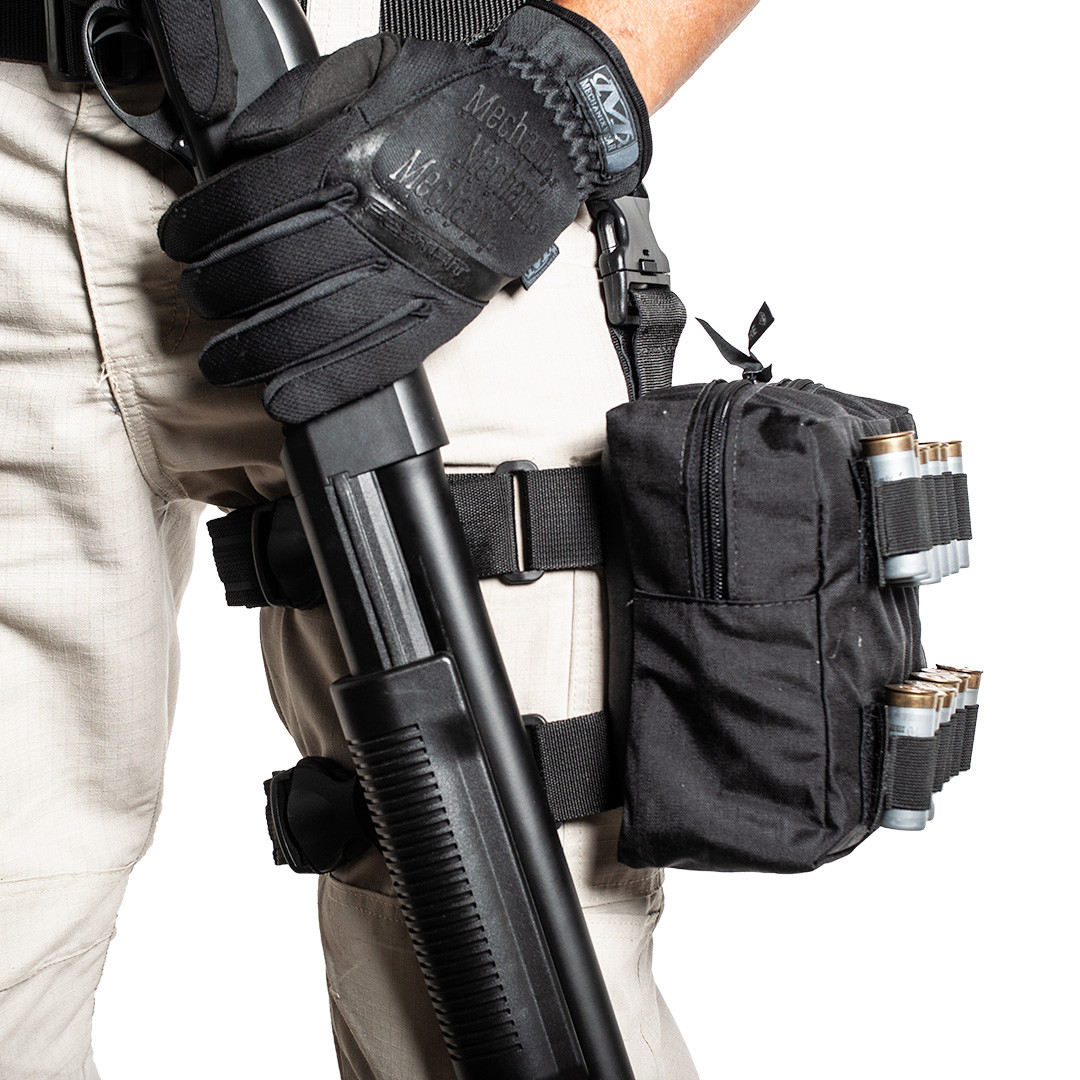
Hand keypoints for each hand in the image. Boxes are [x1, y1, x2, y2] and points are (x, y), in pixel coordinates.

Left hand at [158, 0, 649, 423]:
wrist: (544, 132)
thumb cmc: (458, 99)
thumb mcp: (372, 68)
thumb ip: (298, 103)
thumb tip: (237, 147)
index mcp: (348, 159)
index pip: (245, 204)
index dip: (198, 227)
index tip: (178, 239)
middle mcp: (373, 223)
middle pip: (268, 273)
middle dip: (216, 292)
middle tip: (196, 297)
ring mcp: (409, 275)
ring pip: (312, 327)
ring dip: (255, 350)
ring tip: (220, 361)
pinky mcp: (441, 314)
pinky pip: (374, 361)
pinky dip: (323, 385)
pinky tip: (283, 397)